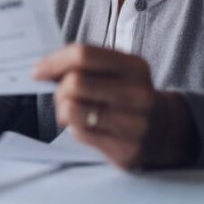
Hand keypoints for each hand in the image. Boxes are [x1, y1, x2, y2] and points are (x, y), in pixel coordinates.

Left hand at [34, 44, 198, 169]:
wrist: (165, 131)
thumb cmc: (128, 96)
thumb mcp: (118, 72)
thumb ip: (85, 65)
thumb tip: (42, 69)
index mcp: (134, 66)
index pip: (83, 54)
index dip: (54, 61)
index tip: (37, 71)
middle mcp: (138, 93)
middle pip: (75, 83)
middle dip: (59, 89)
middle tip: (61, 95)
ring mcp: (135, 122)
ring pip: (73, 109)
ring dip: (62, 110)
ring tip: (70, 111)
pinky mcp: (126, 148)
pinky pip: (80, 132)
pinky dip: (74, 127)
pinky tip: (85, 125)